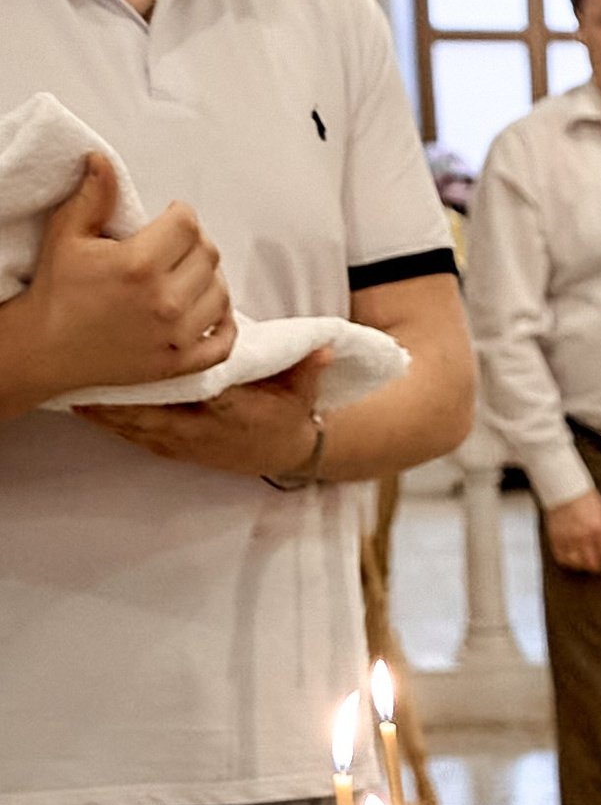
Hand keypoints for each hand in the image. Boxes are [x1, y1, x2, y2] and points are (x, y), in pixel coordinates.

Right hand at [1, 157, 232, 409]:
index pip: (188, 224)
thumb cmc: (57, 290)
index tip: (172, 216)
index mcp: (139, 265)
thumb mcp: (67, 234)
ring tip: (188, 273)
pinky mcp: (178, 364)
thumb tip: (103, 160)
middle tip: (177, 243)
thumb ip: (94, 196)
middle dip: (196, 242)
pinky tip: (213, 310)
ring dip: (210, 278)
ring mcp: (175, 336)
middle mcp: (164, 301)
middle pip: (209, 256)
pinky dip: (226, 326)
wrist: (46, 348)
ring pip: (221, 294)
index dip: (182, 214)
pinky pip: (223, 344)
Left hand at [79, 345, 332, 477]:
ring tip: (71, 384)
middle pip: (152, 413)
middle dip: (119, 393)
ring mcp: (185, 445)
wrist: (285, 455)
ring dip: (104, 409)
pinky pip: (133, 436)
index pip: (196, 393)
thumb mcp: (304, 390)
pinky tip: (81, 406)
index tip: (138, 353)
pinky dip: (108, 422)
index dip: (165, 377)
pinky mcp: (172, 450)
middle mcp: (204, 433)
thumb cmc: (289, 413)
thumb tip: (325, 349)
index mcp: (234, 414)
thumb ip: (309, 367)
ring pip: (136, 427)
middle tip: (86, 367)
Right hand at [545, 490, 600, 572]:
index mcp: (600, 528)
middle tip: (597, 564)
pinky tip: (572, 558)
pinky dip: (568, 561)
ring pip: (577, 564)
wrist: (564, 488)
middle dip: (596, 566)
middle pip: (592, 563)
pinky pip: (562, 558)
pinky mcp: (556, 538)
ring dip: (582, 565)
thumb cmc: (586, 499)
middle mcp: (585, 536)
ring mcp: (569, 538)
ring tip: (584, 562)